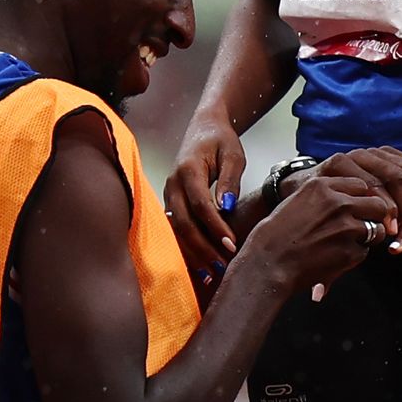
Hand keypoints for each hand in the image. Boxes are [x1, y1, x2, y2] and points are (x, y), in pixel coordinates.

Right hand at [164, 115, 250, 279]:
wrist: (203, 128)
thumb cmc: (220, 140)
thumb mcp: (233, 154)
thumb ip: (229, 179)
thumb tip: (226, 206)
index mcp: (187, 169)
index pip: (199, 204)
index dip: (215, 226)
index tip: (231, 243)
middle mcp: (172, 184)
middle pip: (183, 222)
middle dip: (203, 246)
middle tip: (223, 265)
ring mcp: (168, 194)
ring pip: (176, 229)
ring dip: (193, 252)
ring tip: (212, 273)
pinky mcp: (171, 203)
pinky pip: (176, 229)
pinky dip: (188, 248)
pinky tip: (201, 266)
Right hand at [244, 148, 401, 295]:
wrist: (267, 262)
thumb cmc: (276, 234)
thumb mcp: (299, 201)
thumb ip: (326, 195)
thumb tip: (353, 197)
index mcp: (323, 185)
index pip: (361, 185)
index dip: (361, 200)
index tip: (356, 210)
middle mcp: (338, 202)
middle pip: (377, 204)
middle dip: (373, 217)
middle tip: (361, 227)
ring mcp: (346, 227)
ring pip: (377, 229)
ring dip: (368, 237)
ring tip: (346, 244)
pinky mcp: (350, 251)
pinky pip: (364, 252)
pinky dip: (353, 256)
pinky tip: (334, 257)